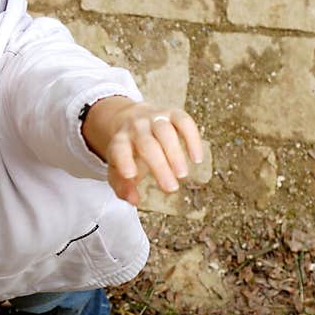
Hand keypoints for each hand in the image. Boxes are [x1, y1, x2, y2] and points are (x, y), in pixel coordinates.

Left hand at [82, 97, 203, 206]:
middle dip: (159, 166)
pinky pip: (184, 121)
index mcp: (119, 141)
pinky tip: (196, 158)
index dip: (124, 161)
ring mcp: (154, 118)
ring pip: (165, 132)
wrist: (131, 119)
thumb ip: (122, 186)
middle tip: (171, 188)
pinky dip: (192, 139)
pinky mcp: (172, 113)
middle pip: (147, 144)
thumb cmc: (128, 151)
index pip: (119, 149)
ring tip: (182, 174)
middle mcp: (136, 127)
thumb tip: (134, 201)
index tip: (130, 175)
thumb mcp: (118, 169)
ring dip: (175, 153)